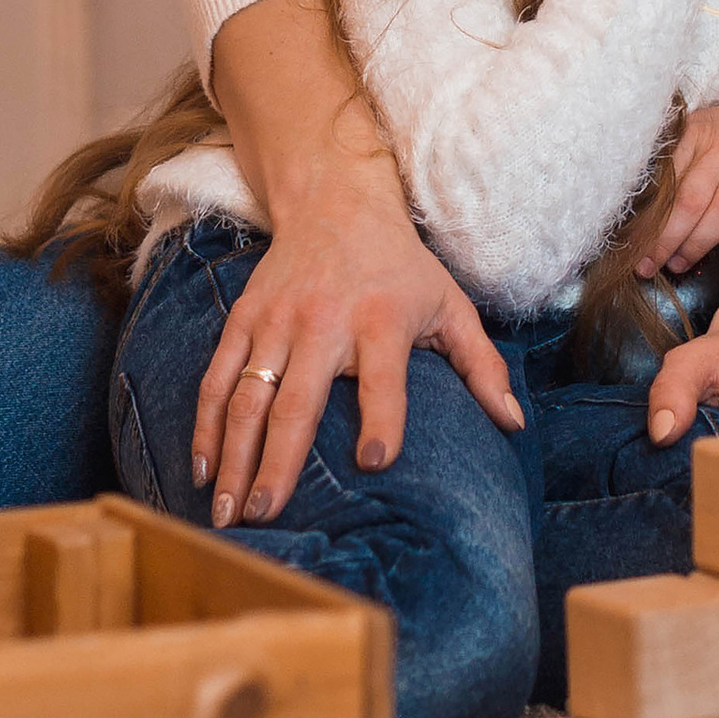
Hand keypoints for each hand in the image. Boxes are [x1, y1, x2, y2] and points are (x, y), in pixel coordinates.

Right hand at [192, 147, 520, 526]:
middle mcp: (322, 323)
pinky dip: (205, 426)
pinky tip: (204, 469)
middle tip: (266, 516)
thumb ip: (481, 365)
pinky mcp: (243, 319)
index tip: (376, 462)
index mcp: (381, 321)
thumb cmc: (400, 266)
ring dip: (233, 458)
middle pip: (296, 401)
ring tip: (228, 513)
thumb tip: (514, 423)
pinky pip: (216, 379)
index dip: (382, 417)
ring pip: (246, 398)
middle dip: (277, 462)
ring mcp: (275, 322)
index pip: (383, 377)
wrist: (335, 201)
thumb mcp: (450, 304)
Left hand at [637, 100, 718, 278]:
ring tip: (680, 263)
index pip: (665, 187)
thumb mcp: (681, 144)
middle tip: (651, 265)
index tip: (635, 250)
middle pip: (691, 200)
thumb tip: (633, 220)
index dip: (648, 223)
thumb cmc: (707, 142)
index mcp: (689, 137)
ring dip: (701, 241)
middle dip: (668, 240)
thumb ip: (664, 174)